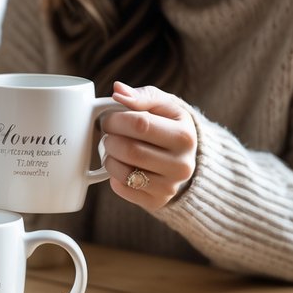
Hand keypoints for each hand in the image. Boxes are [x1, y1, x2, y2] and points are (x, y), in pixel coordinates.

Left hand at [102, 81, 197, 210]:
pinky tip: (121, 165)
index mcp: (185, 136)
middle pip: (130, 150)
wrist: (185, 158)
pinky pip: (122, 188)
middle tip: (107, 133)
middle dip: (109, 138)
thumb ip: (142, 96)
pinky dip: (113, 175)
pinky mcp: (157, 201)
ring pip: (123, 171)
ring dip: (108, 157)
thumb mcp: (164, 105)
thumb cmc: (169, 125)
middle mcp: (182, 165)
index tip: (108, 118)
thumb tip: (118, 91)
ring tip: (113, 148)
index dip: (116, 119)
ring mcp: (170, 187)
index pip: (139, 124)